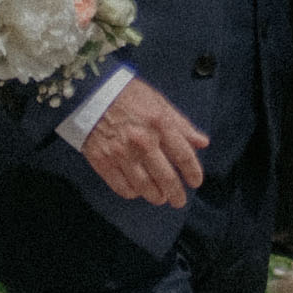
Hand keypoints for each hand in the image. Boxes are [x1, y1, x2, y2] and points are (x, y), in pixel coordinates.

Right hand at [78, 80, 210, 207]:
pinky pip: (122, 187)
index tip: (195, 182)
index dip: (193, 173)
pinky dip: (133, 193)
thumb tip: (202, 142)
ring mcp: (122, 153)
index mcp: (160, 124)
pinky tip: (137, 190)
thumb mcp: (159, 102)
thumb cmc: (127, 95)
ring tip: (159, 197)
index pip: (184, 156)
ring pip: (145, 187)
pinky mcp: (103, 161)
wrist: (91, 92)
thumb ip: (181, 125)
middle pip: (167, 178)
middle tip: (179, 200)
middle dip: (176, 194)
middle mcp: (143, 141)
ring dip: (156, 196)